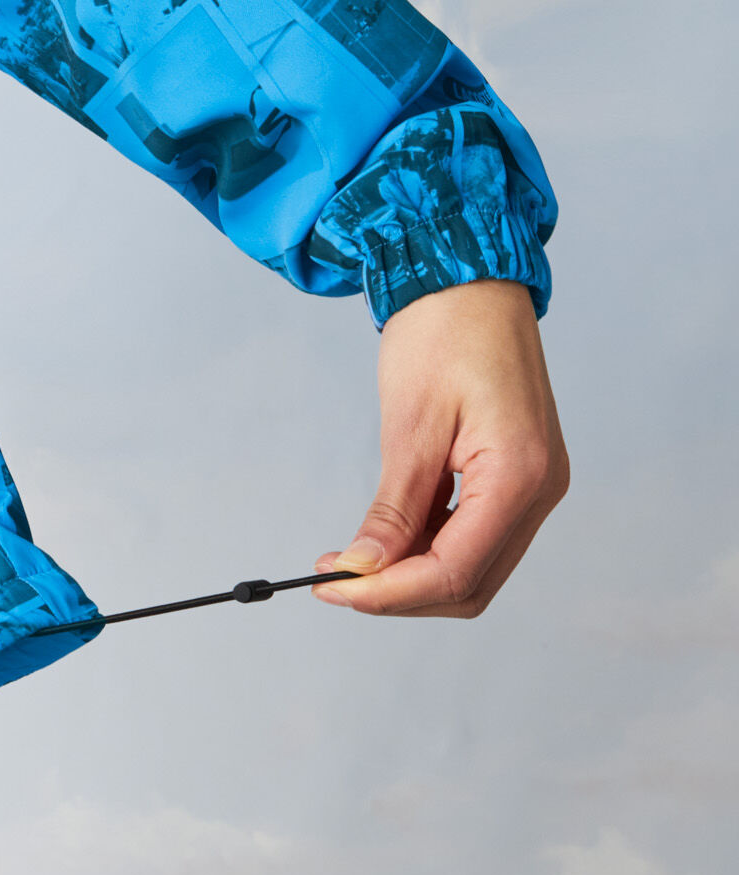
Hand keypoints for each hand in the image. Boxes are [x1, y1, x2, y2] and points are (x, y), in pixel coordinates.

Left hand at [314, 278, 567, 616]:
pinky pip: (477, 535)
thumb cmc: (442, 333)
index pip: (454, 571)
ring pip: (474, 567)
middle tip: (334, 578)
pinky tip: (386, 535)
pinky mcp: (521, 476)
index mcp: (520, 476)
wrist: (469, 281)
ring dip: (412, 573)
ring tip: (352, 558)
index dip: (389, 593)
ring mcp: (536, 486)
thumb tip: (366, 566)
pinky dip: (430, 546)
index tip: (332, 589)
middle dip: (399, 593)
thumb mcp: (409, 423)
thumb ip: (394, 506)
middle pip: (470, 584)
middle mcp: (541, 491)